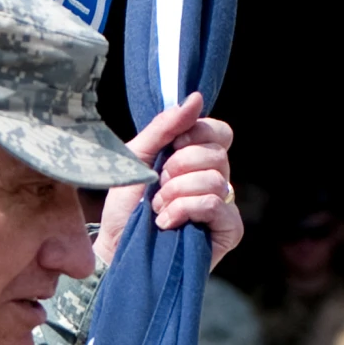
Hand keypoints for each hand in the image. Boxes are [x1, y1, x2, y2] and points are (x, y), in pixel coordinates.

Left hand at [97, 93, 242, 268]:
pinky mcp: (227, 232)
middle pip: (217, 155)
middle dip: (179, 168)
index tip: (171, 148)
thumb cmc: (124, 206)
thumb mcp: (136, 157)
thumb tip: (196, 97)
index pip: (219, 132)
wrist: (115, 247)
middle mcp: (215, 180)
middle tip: (158, 185)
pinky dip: (187, 209)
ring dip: (176, 192)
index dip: (197, 134)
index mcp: (198, 159)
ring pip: (214, 180)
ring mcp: (223, 207)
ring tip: (157, 209)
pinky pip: (215, 204)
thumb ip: (164, 127)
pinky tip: (168, 223)